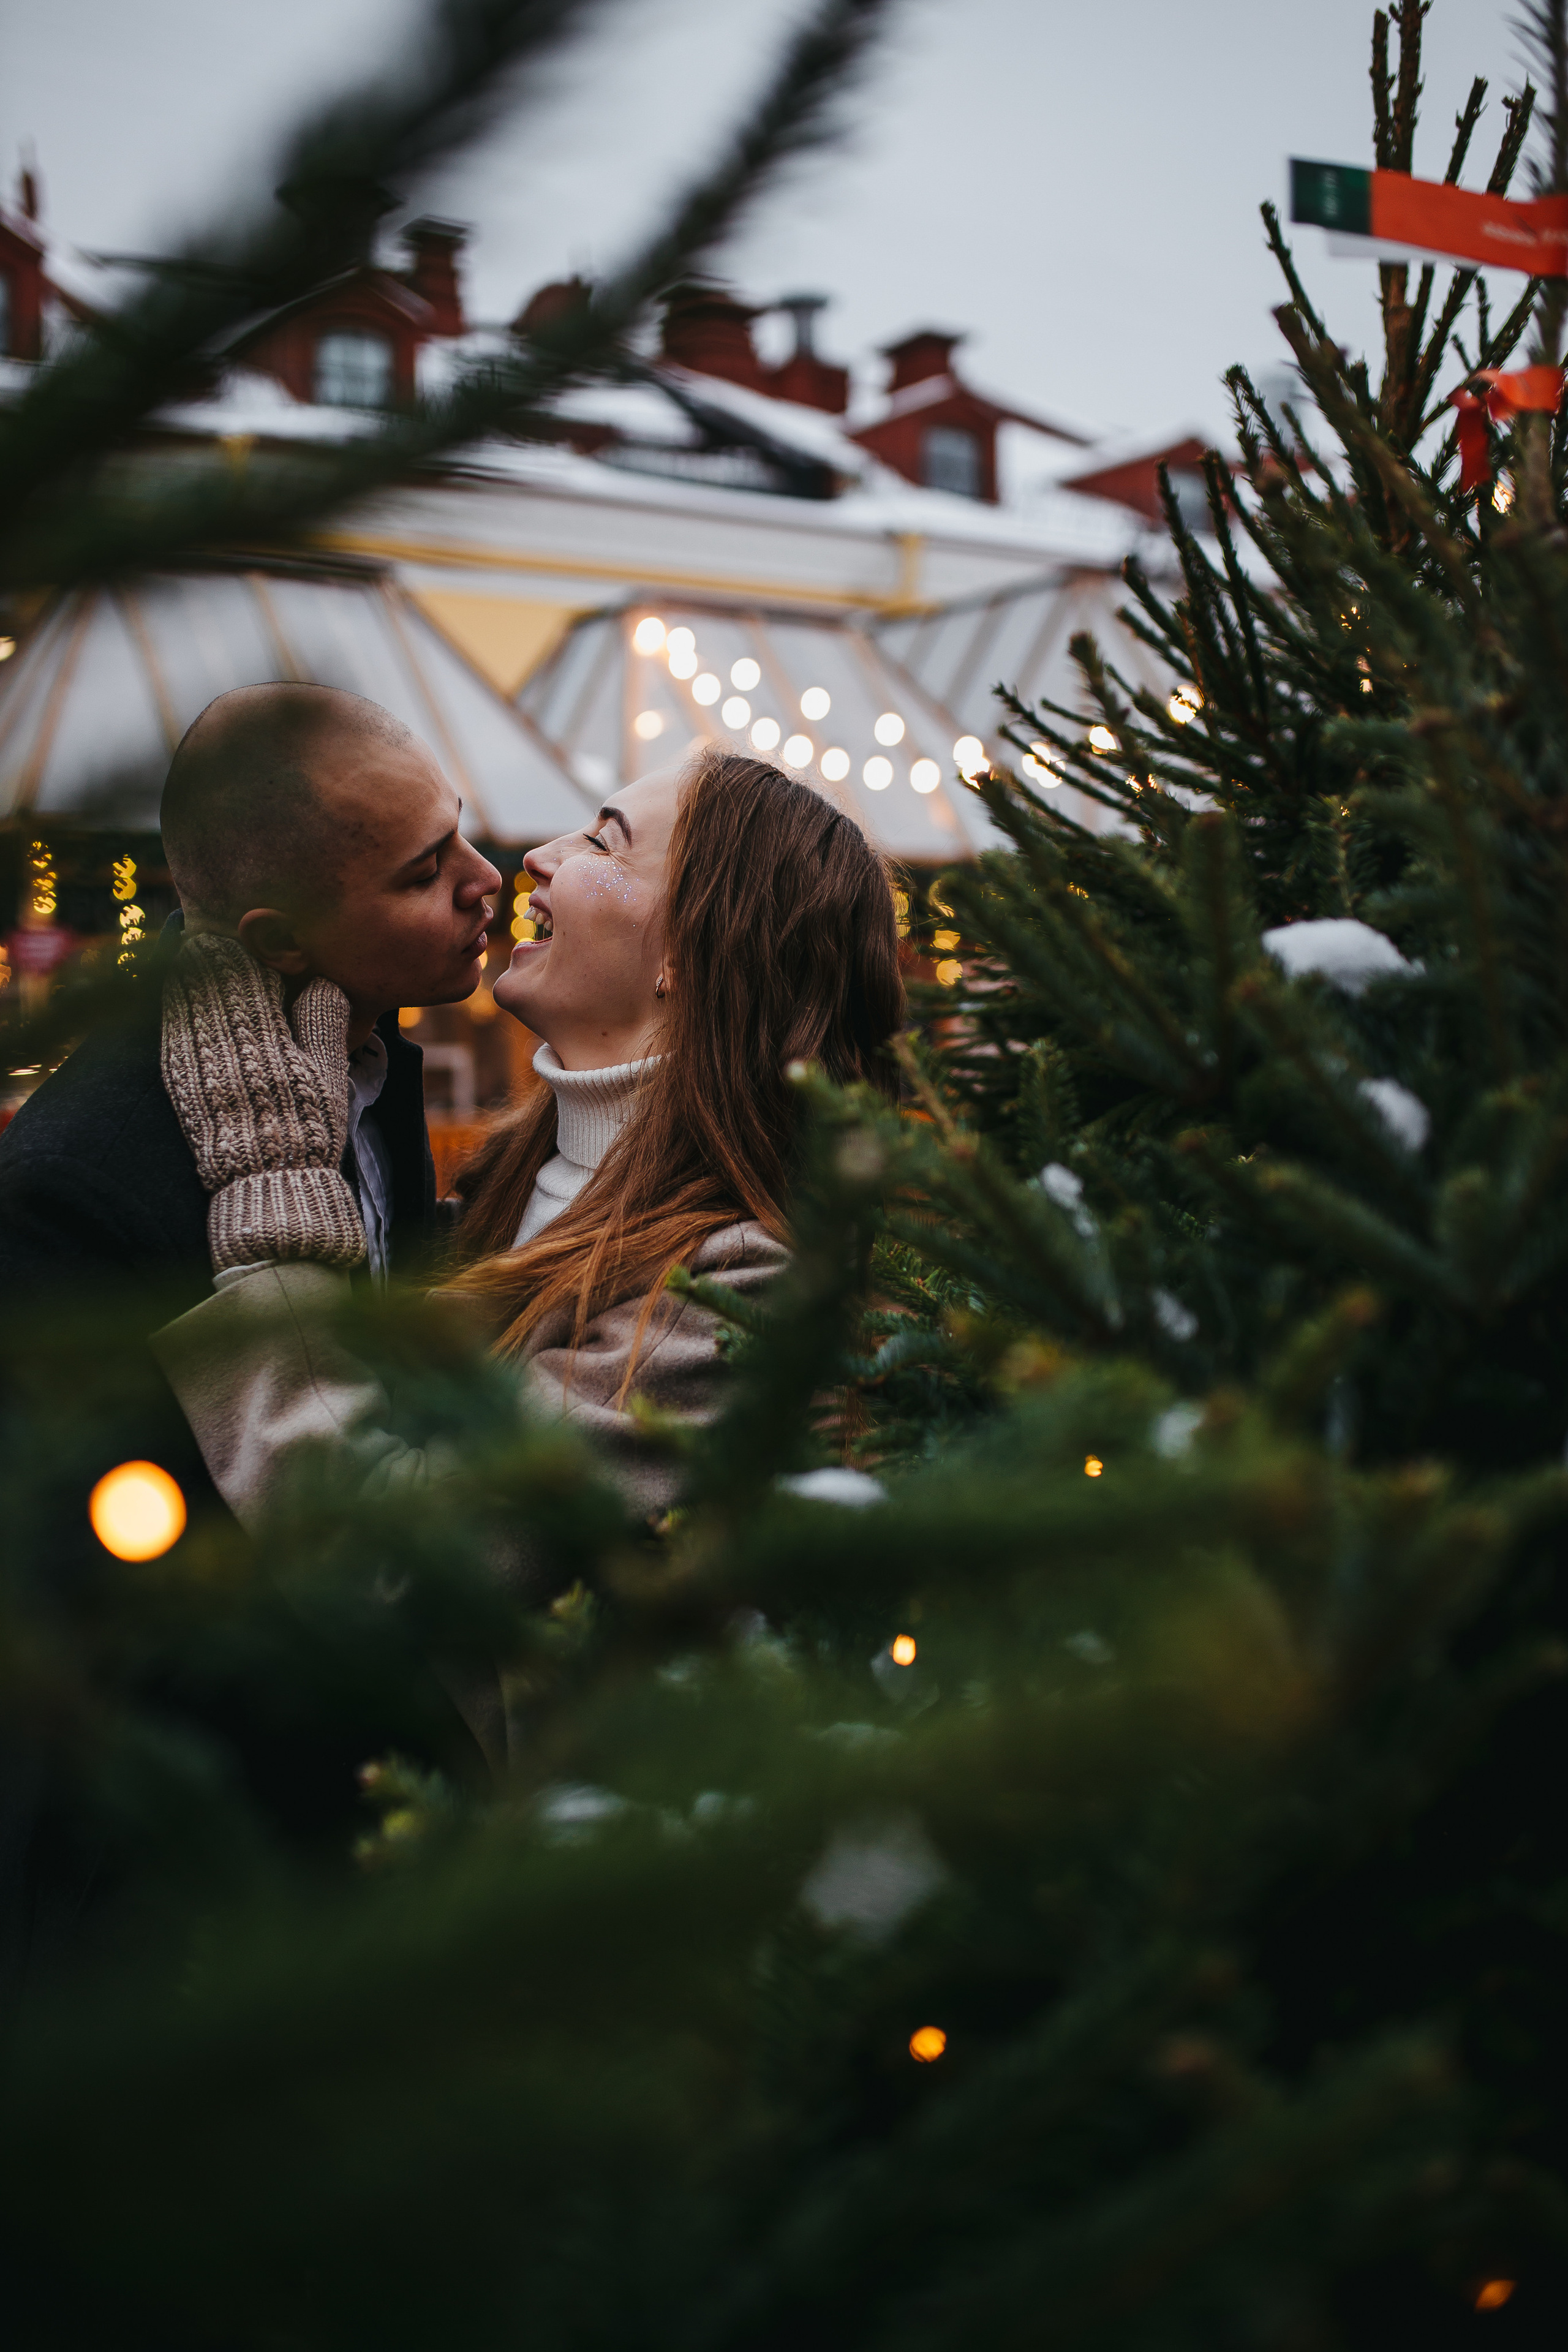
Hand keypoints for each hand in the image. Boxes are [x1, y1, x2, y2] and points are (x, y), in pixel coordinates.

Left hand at [161, 933, 365, 1273]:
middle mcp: (225, 1041)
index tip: (246, 935)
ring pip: (186, 1001)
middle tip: (211, 935)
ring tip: (192, 952)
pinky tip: (175, 993)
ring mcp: (197, 1059)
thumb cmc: (306, 1128)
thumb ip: (323, 1020)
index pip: (250, 975)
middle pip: (213, 982)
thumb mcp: (327, 1073)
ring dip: (189, 975)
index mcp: (266, 1033)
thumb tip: (321, 979)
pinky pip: (171, 1030)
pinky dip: (173, 1007)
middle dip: (214, 958)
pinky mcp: (179, 1080)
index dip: (248, 952)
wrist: (266, 1182)